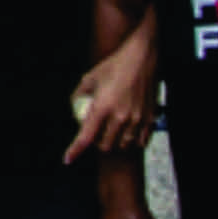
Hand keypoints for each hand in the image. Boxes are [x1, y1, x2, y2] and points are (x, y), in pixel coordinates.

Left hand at [65, 32, 157, 162]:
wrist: (142, 58)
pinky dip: (131, 141)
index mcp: (102, 107)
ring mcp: (136, 119)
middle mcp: (120, 117)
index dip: (75, 150)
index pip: (86, 136)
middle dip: (97, 143)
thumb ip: (79, 95)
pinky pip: (140, 141)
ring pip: (122, 145)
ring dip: (114, 143)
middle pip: (104, 145)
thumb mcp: (89, 78)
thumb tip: (74, 108)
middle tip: (96, 133)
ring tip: (112, 132)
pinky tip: (127, 133)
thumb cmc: (114, 66)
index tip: (67, 159)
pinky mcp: (149, 119)